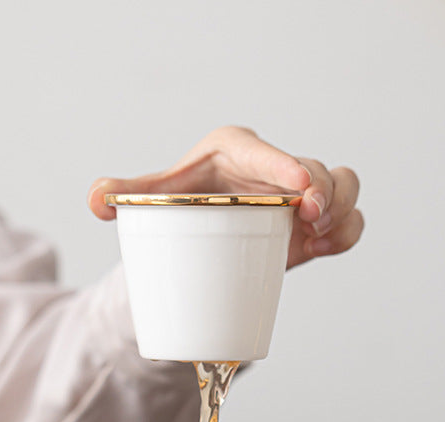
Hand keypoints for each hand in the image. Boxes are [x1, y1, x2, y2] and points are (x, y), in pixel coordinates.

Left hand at [88, 126, 362, 268]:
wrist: (199, 231)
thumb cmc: (182, 204)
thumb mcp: (155, 199)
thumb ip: (125, 195)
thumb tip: (97, 201)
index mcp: (236, 151)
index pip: (264, 152)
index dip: (284, 166)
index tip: (298, 188)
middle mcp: (272, 168)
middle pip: (315, 168)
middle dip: (324, 190)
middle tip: (310, 219)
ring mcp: (297, 196)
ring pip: (343, 187)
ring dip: (343, 209)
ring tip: (320, 235)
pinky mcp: (312, 222)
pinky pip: (346, 222)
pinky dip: (346, 233)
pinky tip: (327, 246)